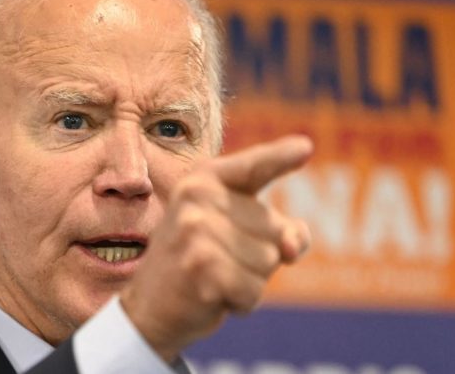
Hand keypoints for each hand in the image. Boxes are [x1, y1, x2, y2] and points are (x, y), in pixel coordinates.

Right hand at [120, 135, 313, 361]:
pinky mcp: (200, 269)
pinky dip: (242, 302)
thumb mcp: (237, 233)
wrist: (148, 305)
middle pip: (275, 229)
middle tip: (218, 260)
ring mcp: (196, 232)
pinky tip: (212, 296)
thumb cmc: (200, 262)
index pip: (254, 167)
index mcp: (204, 180)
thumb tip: (291, 247)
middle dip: (260, 256)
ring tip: (215, 276)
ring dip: (250, 280)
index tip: (305, 148)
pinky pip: (253, 291)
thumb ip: (279, 229)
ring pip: (268, 261)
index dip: (280, 157)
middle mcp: (197, 198)